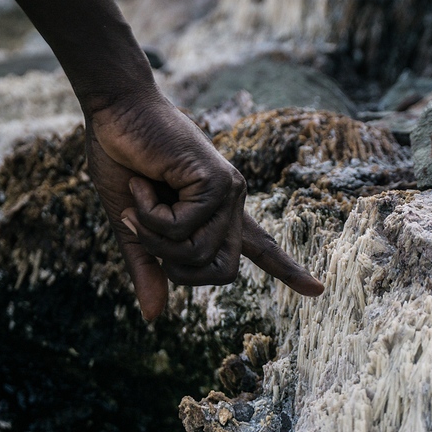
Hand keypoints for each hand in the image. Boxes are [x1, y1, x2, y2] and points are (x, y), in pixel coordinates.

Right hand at [85, 93, 323, 320]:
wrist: (114, 112)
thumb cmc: (122, 162)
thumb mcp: (132, 227)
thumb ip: (149, 268)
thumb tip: (155, 318)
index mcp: (217, 215)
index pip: (260, 249)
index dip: (288, 270)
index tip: (317, 289)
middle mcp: (230, 205)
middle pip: (223, 273)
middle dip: (176, 268)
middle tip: (142, 229)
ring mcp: (228, 192)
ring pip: (198, 255)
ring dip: (153, 236)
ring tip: (139, 198)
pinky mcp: (218, 181)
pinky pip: (184, 229)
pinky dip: (151, 215)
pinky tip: (144, 182)